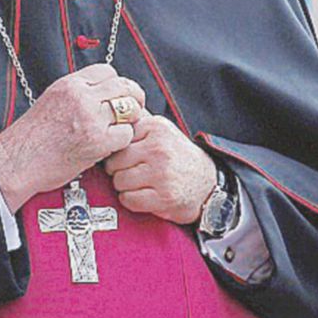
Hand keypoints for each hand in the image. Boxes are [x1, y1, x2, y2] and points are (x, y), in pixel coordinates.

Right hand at [0, 64, 146, 210]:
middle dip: (132, 97)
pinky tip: (112, 145)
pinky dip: (124, 140)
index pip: (107, 71)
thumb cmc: (31, 137)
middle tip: (132, 110)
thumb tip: (100, 94)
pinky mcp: (98, 141)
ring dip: (130, 119)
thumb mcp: (50, 100)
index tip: (118, 94)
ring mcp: (90, 118)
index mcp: (68, 85)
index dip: (117, 83)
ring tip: (121, 128)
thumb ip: (76, 94)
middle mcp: (81, 97)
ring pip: (130, 108)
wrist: (17, 161)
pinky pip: (127, 133)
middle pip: (124, 86)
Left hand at [103, 113, 217, 223]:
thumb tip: (108, 118)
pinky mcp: (164, 197)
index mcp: (156, 127)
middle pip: (113, 162)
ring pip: (118, 181)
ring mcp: (162, 173)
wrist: (209, 184)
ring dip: (125, 186)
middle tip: (133, 172)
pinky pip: (128, 199)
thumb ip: (137, 124)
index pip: (117, 140)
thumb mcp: (162, 132)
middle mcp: (159, 148)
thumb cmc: (179, 159)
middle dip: (118, 170)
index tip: (128, 156)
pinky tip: (143, 195)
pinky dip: (131, 200)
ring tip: (140, 183)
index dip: (118, 151)